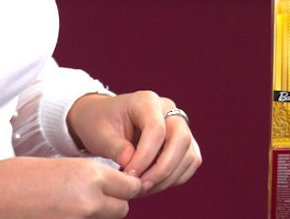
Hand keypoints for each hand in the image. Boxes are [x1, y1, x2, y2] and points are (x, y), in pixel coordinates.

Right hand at [0, 156, 141, 218]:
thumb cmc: (17, 176)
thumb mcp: (62, 166)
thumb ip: (89, 177)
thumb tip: (108, 188)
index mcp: (91, 175)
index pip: (131, 187)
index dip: (125, 187)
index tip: (116, 187)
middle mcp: (89, 200)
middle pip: (122, 209)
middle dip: (113, 204)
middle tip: (93, 199)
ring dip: (96, 215)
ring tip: (70, 206)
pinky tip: (60, 214)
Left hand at [66, 91, 202, 194]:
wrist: (103, 120)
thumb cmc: (99, 124)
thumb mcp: (99, 134)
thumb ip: (116, 147)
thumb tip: (131, 163)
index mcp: (147, 101)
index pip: (157, 129)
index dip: (145, 157)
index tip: (128, 175)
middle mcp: (169, 110)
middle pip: (181, 140)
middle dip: (162, 169)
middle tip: (140, 186)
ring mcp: (179, 125)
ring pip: (189, 154)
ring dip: (168, 177)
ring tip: (142, 188)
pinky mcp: (184, 142)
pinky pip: (190, 162)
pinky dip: (174, 178)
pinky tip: (152, 184)